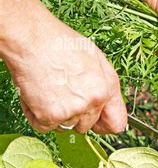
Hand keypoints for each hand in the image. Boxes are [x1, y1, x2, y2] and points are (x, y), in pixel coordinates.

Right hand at [0, 0, 126, 133]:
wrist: (32, 39)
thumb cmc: (61, 44)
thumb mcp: (97, 60)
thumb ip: (106, 86)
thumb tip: (109, 107)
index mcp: (106, 89)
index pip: (116, 124)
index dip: (104, 125)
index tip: (98, 124)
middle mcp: (92, 103)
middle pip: (86, 126)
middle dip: (76, 115)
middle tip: (63, 94)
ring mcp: (71, 111)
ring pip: (66, 126)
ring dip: (57, 114)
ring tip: (50, 89)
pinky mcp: (49, 116)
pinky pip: (45, 127)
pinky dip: (38, 116)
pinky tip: (37, 96)